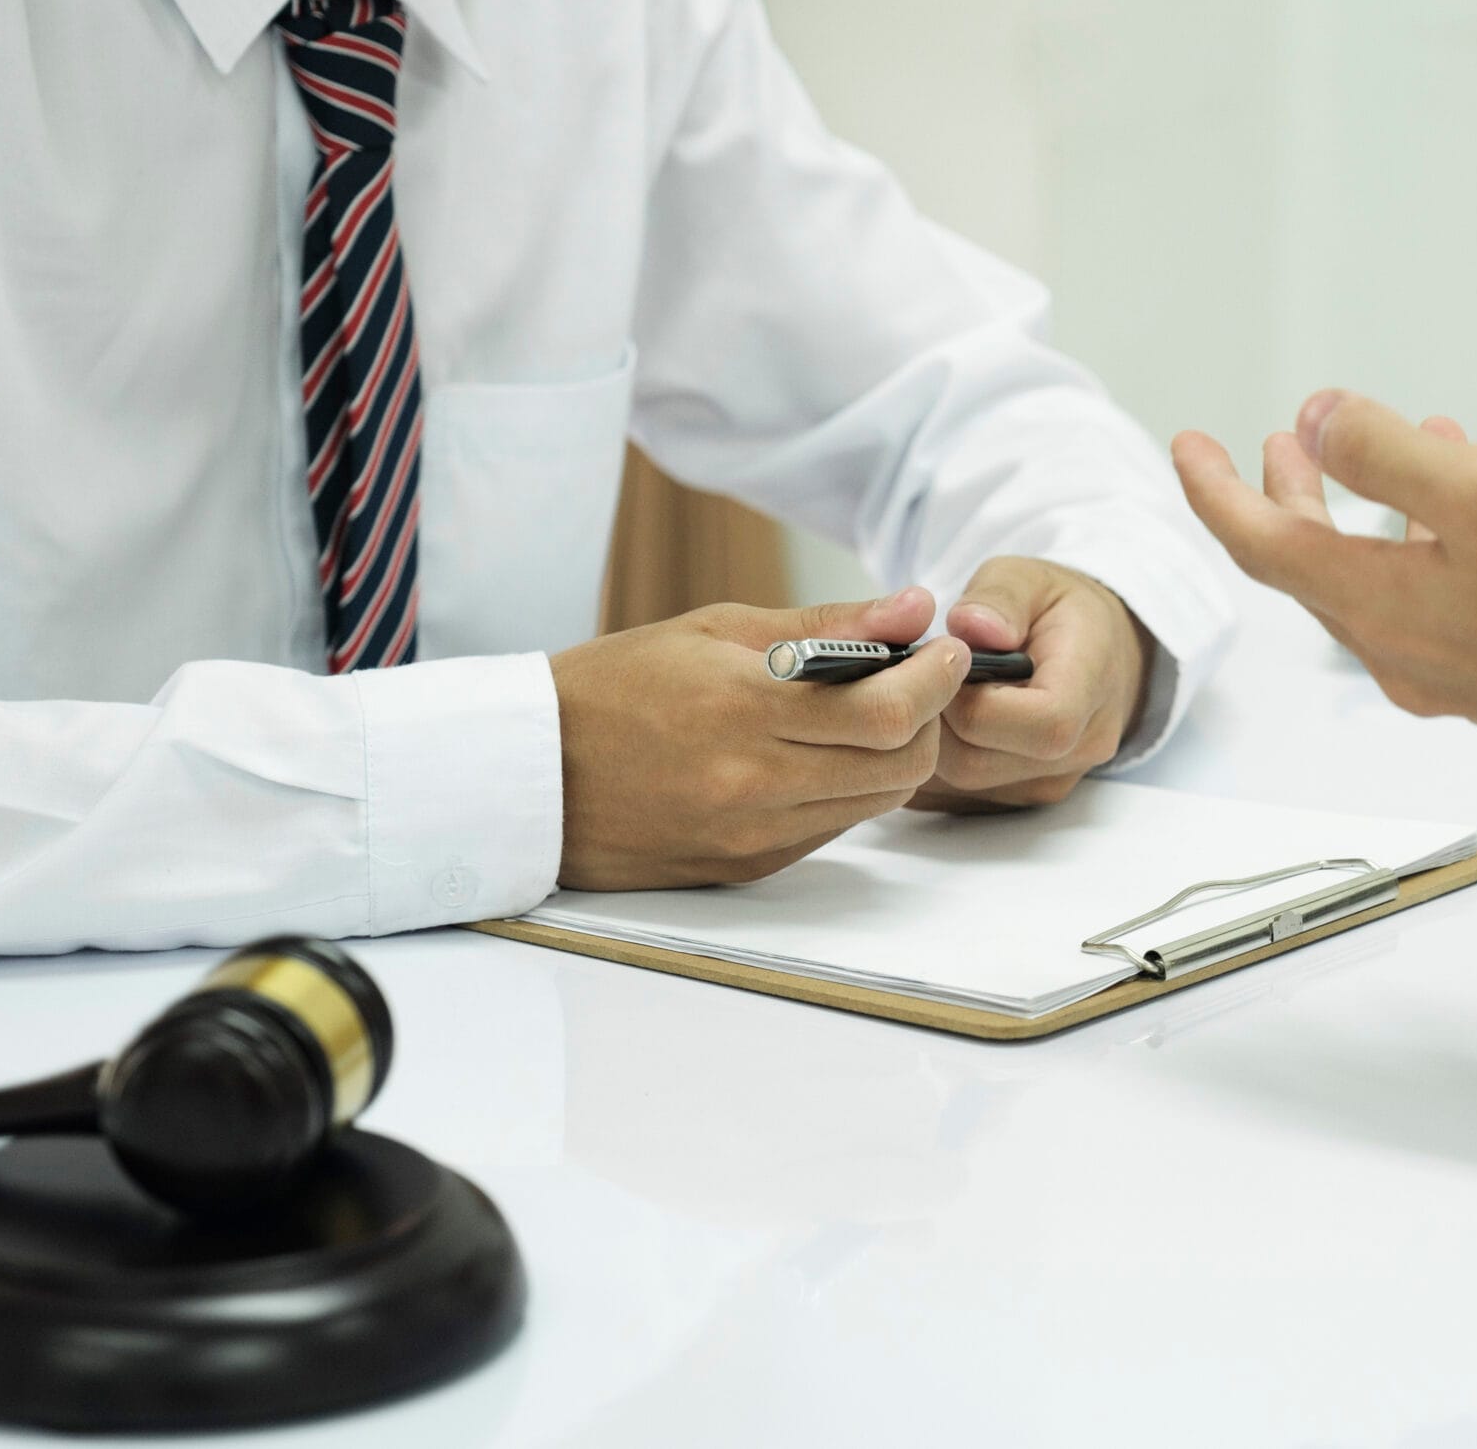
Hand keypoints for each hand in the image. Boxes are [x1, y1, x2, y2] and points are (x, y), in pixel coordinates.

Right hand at [548, 587, 970, 887]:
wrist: (529, 775)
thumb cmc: (615, 686)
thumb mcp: (715, 629)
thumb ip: (825, 624)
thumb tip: (913, 607)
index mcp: (745, 712)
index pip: (890, 712)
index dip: (939, 679)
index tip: (947, 649)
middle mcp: (755, 785)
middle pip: (902, 767)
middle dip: (930, 718)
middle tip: (917, 679)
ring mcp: (752, 836)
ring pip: (875, 803)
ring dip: (894, 757)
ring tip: (869, 713)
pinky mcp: (745, 869)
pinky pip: (831, 829)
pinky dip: (847, 790)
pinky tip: (820, 755)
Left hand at [911, 556, 1154, 809]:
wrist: (1097, 649)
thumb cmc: (1059, 610)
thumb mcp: (1028, 578)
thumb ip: (999, 597)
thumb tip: (970, 627)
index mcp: (1092, 687)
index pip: (1038, 724)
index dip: (972, 700)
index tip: (948, 664)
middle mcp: (1081, 748)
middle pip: (982, 762)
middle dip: (938, 719)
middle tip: (925, 678)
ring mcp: (1053, 780)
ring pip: (963, 784)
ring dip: (932, 741)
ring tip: (936, 693)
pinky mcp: (1025, 795)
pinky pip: (960, 794)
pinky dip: (938, 759)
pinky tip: (942, 719)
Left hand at [1172, 390, 1476, 768]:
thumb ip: (1385, 453)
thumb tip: (1315, 422)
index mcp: (1376, 605)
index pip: (1260, 545)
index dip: (1215, 490)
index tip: (1188, 446)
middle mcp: (1400, 649)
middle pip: (1312, 565)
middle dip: (1286, 496)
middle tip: (1271, 444)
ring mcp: (1453, 669)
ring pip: (1376, 578)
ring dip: (1361, 510)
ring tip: (1372, 449)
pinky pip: (1434, 595)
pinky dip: (1425, 537)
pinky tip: (1471, 496)